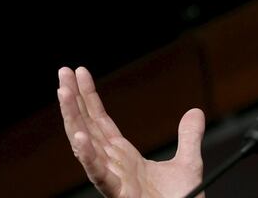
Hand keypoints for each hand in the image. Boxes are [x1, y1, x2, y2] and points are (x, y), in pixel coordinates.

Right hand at [57, 66, 205, 197]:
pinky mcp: (118, 194)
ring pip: (86, 146)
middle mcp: (113, 166)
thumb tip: (195, 112)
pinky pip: (99, 175)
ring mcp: (113, 180)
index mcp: (123, 158)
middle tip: (62, 72)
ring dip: (73, 119)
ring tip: (63, 93)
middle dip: (73, 101)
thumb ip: (188, 137)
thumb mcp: (188, 163)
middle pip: (87, 127)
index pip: (100, 121)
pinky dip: (88, 157)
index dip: (89, 97)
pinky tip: (79, 137)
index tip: (79, 72)